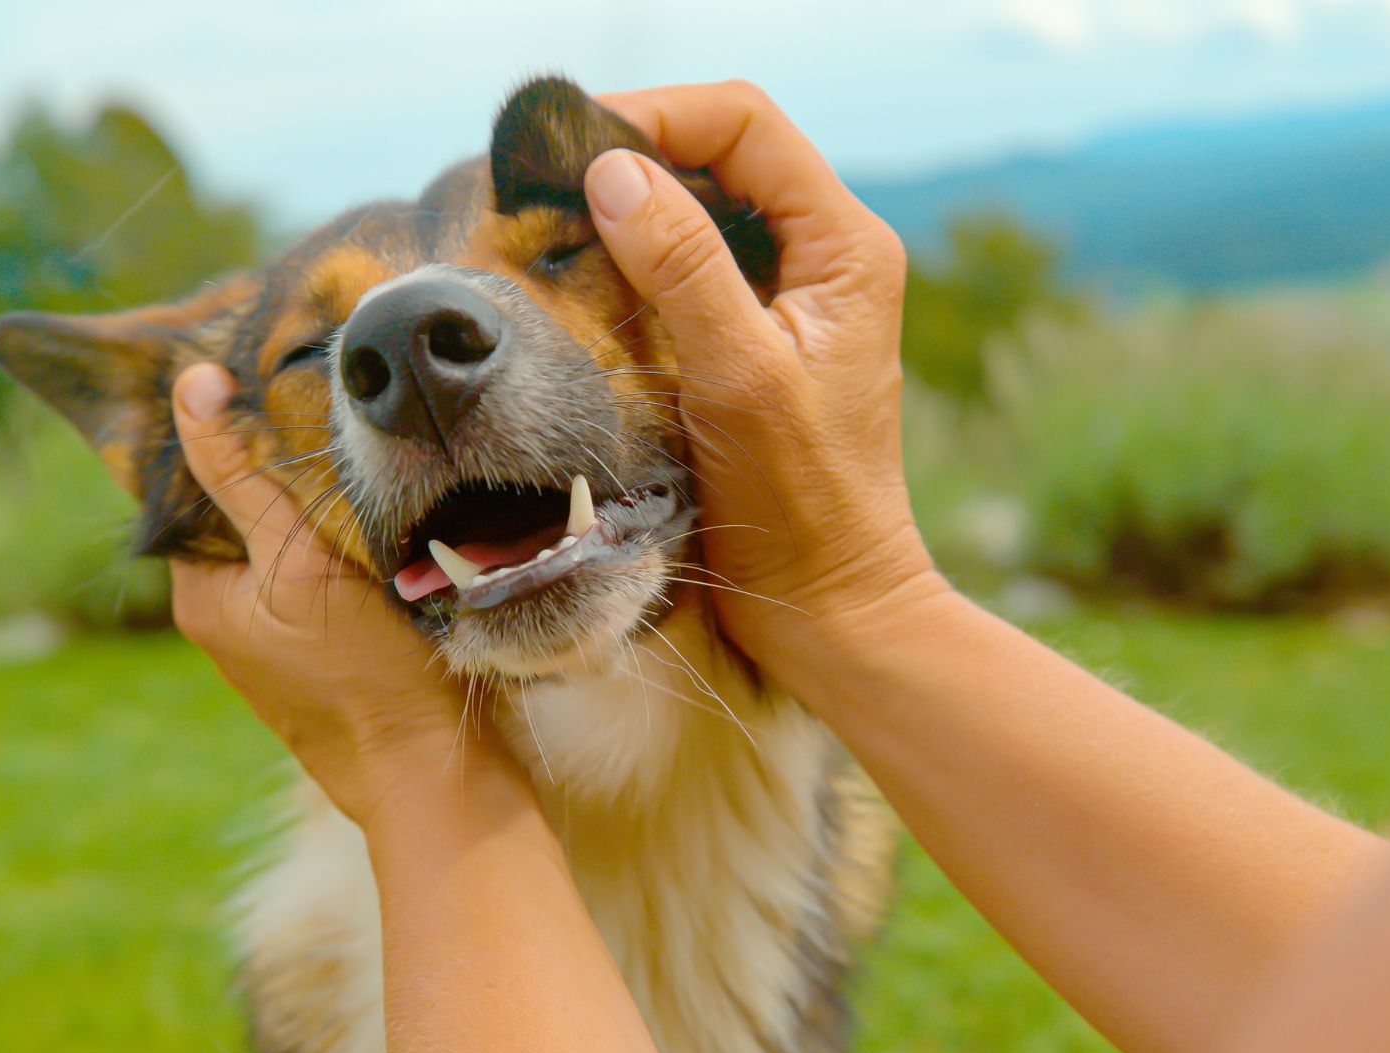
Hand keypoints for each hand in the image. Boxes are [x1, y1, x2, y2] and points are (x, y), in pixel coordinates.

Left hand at [167, 363, 515, 830]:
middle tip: (331, 395)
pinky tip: (396, 505)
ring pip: (293, 532)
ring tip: (371, 441)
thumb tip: (192, 383)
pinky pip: (332, 565)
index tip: (271, 370)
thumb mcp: (298, 564)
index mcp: (202, 594)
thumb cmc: (368, 676)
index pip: (192, 481)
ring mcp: (286, 631)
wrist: (437, 776)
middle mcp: (232, 613)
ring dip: (325, 493)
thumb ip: (243, 477)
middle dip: (281, 455)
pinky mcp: (338, 641)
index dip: (226, 425)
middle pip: (245, 504)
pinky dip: (354, 531)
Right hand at [586, 82, 943, 684]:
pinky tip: (586, 284)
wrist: (828, 603)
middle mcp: (824, 257)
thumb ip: (684, 267)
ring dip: (631, 210)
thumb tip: (613, 171)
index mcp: (844, 247)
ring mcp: (791, 298)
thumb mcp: (739, 377)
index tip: (573, 142)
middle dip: (636, 154)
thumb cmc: (800, 503)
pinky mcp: (757, 339)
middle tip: (546, 181)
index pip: (746, 124)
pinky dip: (636, 264)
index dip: (659, 113)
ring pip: (703, 210)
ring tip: (554, 225)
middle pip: (723, 155)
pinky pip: (691, 270)